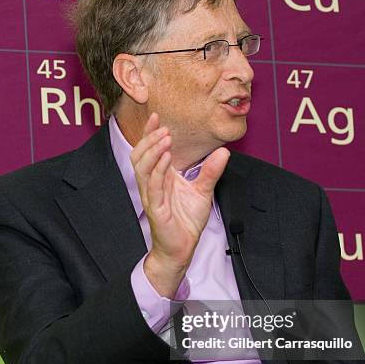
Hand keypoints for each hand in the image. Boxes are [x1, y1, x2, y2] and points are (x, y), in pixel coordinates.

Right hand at [130, 113, 228, 294]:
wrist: (183, 248)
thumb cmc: (186, 221)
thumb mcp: (203, 191)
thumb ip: (211, 171)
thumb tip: (224, 151)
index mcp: (161, 178)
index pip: (150, 151)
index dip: (151, 133)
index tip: (157, 115)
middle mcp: (152, 184)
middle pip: (141, 155)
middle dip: (149, 138)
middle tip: (162, 126)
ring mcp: (152, 196)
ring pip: (142, 168)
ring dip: (152, 151)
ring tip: (164, 138)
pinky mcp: (156, 209)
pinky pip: (152, 186)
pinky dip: (158, 170)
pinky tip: (166, 158)